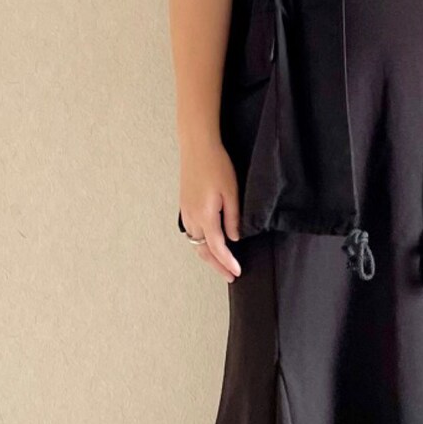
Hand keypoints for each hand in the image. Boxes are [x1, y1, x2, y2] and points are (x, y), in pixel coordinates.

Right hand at [178, 137, 241, 282]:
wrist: (197, 147)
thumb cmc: (217, 165)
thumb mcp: (231, 192)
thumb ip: (233, 218)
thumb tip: (235, 238)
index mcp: (205, 216)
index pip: (217, 248)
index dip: (227, 262)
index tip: (237, 272)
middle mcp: (192, 217)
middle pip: (203, 250)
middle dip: (217, 265)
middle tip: (230, 276)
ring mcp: (186, 212)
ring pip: (196, 242)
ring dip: (208, 255)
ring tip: (222, 264)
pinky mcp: (185, 206)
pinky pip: (192, 232)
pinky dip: (201, 243)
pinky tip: (210, 244)